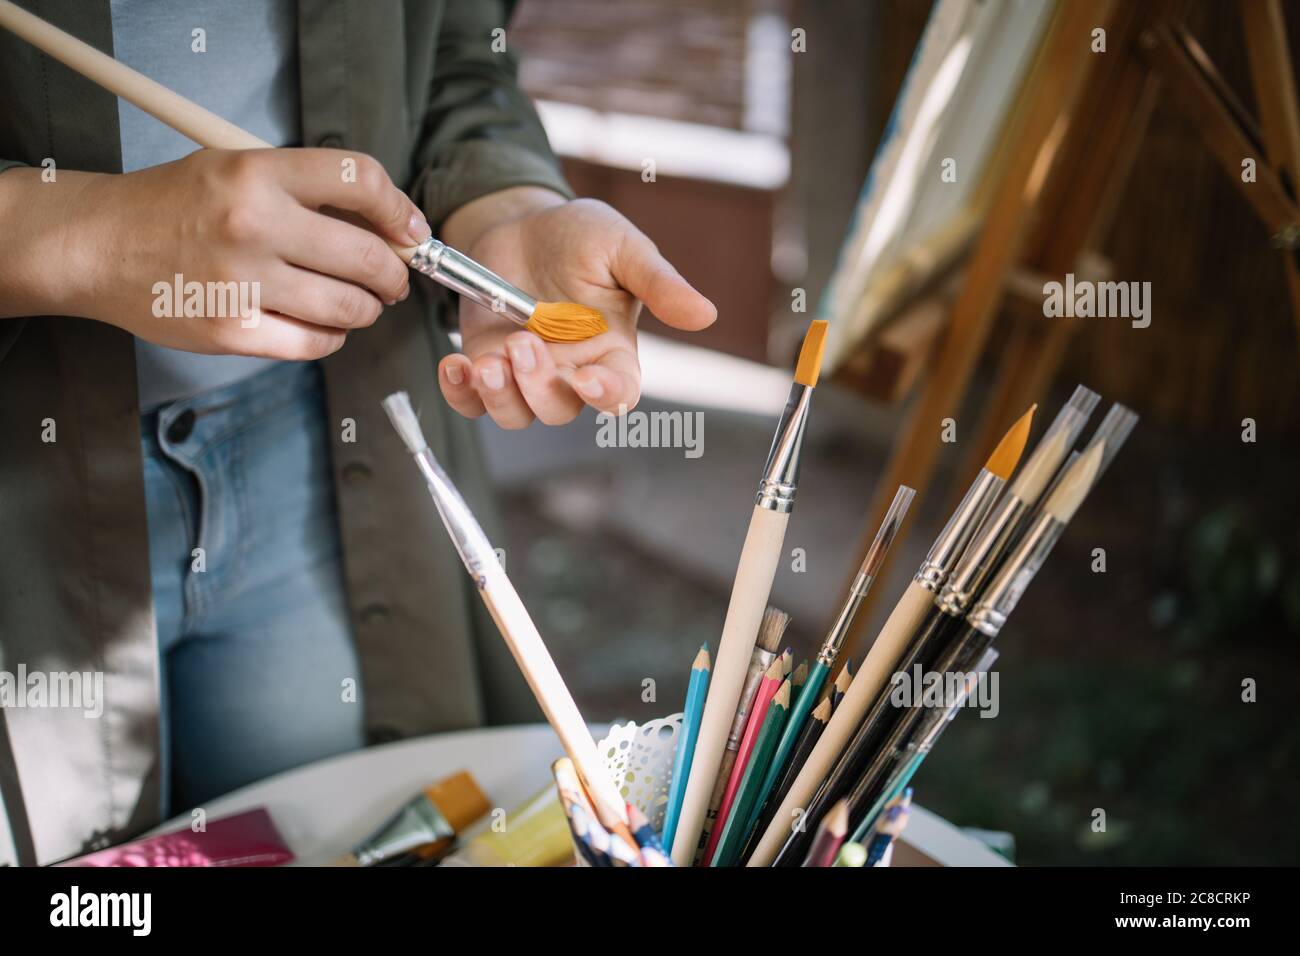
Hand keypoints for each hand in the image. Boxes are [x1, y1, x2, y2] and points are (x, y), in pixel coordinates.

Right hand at [9, 149, 427, 357]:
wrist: (97, 244)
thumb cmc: (174, 205)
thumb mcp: (236, 168)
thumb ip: (306, 190)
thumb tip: (387, 225)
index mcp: (257, 173)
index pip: (359, 180)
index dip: (400, 210)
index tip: (411, 232)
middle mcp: (253, 224)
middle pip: (367, 256)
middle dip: (393, 274)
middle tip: (393, 279)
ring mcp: (242, 282)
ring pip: (349, 307)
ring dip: (367, 309)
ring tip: (361, 303)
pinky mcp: (232, 331)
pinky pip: (314, 343)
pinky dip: (333, 337)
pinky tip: (326, 325)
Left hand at [436, 191, 716, 427]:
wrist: (517, 223)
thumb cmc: (577, 234)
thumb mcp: (620, 246)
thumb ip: (658, 282)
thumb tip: (706, 314)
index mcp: (611, 351)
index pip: (619, 392)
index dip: (607, 396)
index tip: (589, 379)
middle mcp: (570, 372)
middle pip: (560, 409)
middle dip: (539, 386)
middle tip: (523, 343)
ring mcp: (524, 374)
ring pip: (516, 414)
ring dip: (499, 397)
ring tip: (485, 361)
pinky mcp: (484, 366)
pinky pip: (471, 402)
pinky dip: (460, 394)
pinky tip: (454, 364)